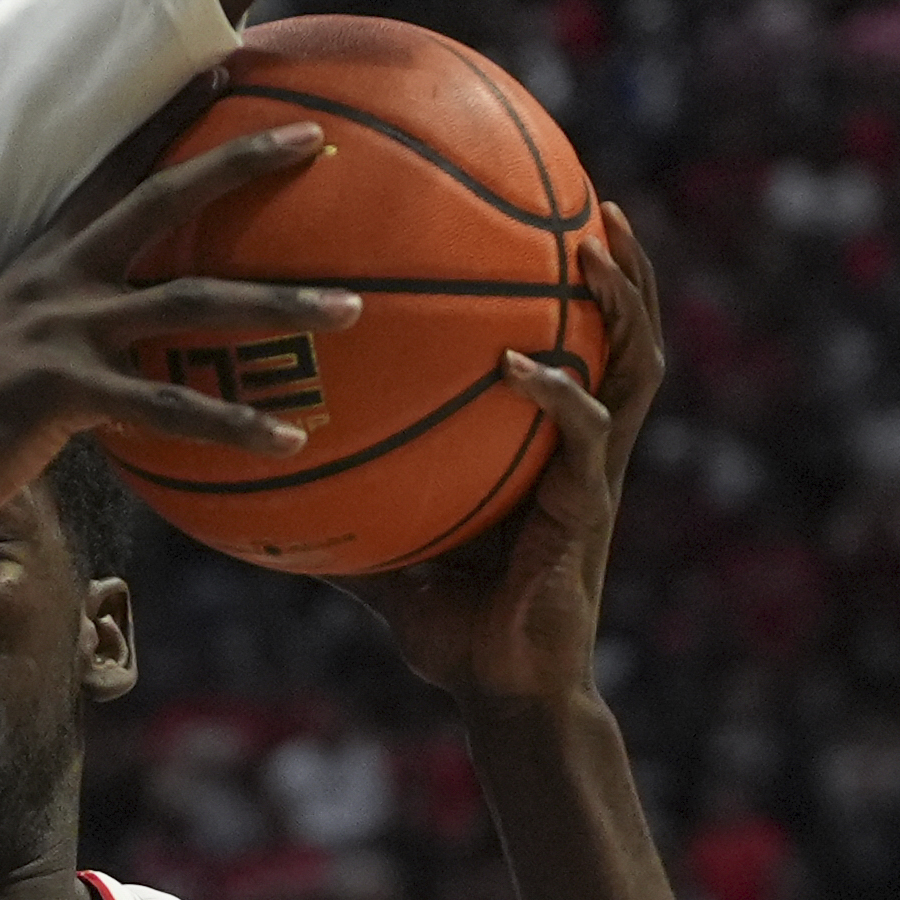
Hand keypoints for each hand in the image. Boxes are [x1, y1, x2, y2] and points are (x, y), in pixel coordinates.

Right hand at [0, 80, 362, 537]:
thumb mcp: (5, 348)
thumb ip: (66, 332)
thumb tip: (122, 352)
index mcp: (47, 259)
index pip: (118, 168)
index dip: (172, 116)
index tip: (227, 68)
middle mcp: (60, 278)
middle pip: (166, 199)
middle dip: (242, 163)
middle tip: (319, 142)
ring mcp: (64, 330)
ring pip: (192, 302)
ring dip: (280, 304)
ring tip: (352, 310)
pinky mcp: (65, 392)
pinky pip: (172, 409)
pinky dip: (235, 427)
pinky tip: (290, 443)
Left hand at [335, 203, 664, 707]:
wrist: (502, 694)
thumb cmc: (455, 629)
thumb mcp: (391, 553)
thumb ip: (350, 504)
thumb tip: (267, 474)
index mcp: (552, 449)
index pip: (584, 348)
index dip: (583, 290)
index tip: (558, 222)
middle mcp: (585, 450)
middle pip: (630, 338)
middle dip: (625, 270)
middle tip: (598, 205)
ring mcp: (595, 476)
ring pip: (632, 368)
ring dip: (622, 304)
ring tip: (591, 246)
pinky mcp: (588, 508)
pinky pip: (583, 434)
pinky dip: (559, 394)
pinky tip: (523, 366)